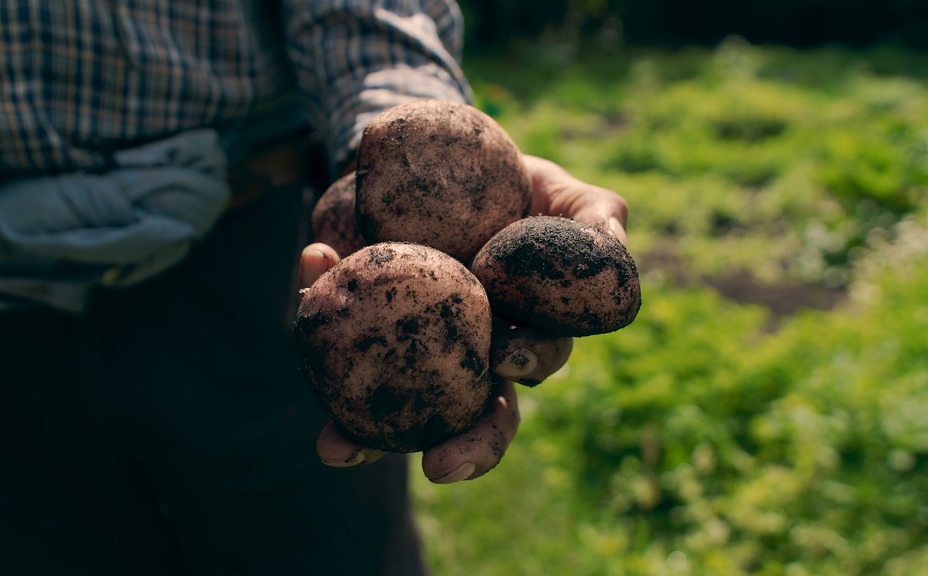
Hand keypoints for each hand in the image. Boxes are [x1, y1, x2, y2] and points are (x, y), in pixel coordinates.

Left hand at [300, 154, 628, 481]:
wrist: (454, 148)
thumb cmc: (523, 187)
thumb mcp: (571, 199)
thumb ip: (600, 223)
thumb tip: (615, 246)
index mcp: (519, 337)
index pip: (523, 381)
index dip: (524, 393)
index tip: (508, 372)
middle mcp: (463, 353)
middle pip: (462, 417)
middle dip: (454, 447)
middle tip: (434, 467)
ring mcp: (406, 337)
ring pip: (386, 396)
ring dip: (357, 426)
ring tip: (333, 448)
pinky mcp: (358, 303)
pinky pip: (335, 313)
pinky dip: (319, 288)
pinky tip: (313, 264)